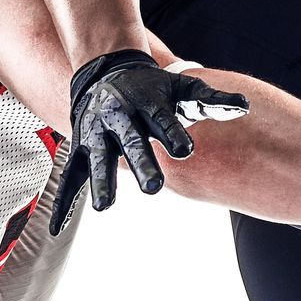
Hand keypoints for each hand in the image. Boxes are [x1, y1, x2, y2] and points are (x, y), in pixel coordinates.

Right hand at [53, 50, 247, 231]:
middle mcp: (119, 118)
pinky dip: (62, 202)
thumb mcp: (183, 89)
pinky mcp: (79, 149)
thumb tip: (244, 107)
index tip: (187, 151)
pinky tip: (57, 227)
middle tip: (155, 188)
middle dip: (142, 164)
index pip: (162, 119)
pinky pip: (68, 178)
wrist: (106, 73)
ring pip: (98, 159)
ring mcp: (97, 134)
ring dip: (101, 182)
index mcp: (146, 104)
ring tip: (105, 206)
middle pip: (132, 142)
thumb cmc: (152, 88)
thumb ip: (213, 102)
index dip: (174, 134)